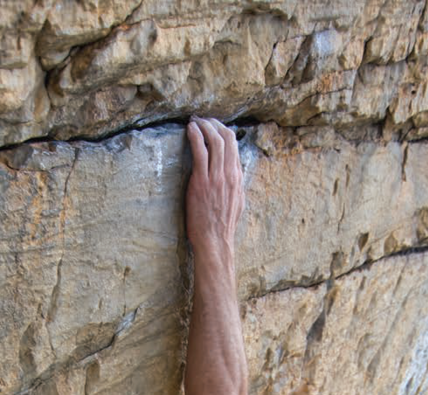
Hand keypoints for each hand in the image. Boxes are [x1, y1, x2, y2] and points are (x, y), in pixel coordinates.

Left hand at [186, 118, 244, 255]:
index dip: (223, 131)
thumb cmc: (221, 227)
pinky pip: (200, 150)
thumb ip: (234, 186)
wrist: (215, 241)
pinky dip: (195, 135)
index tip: (212, 127)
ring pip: (214, 140)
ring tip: (194, 121)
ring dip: (203, 125)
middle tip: (202, 120)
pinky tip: (189, 129)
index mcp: (238, 178)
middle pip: (227, 137)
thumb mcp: (236, 203)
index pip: (234, 145)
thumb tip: (232, 176)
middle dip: (213, 123)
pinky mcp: (202, 181)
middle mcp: (230, 174)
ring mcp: (216, 177)